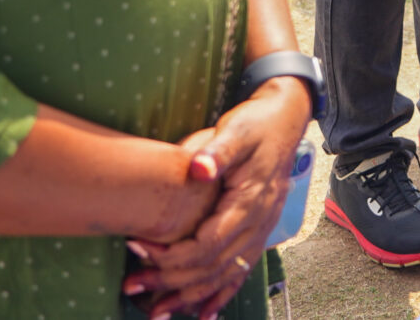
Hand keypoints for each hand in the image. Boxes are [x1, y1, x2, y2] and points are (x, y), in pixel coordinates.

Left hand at [124, 79, 307, 317]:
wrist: (286, 119)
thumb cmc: (257, 124)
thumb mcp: (236, 130)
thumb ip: (217, 150)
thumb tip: (197, 167)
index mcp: (249, 201)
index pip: (207, 243)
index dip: (172, 254)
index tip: (137, 248)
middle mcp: (258, 223)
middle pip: (212, 267)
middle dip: (170, 282)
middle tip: (133, 286)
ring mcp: (260, 231)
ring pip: (224, 276)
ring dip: (190, 297)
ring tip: (158, 312)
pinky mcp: (258, 232)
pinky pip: (240, 272)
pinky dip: (221, 295)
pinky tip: (204, 315)